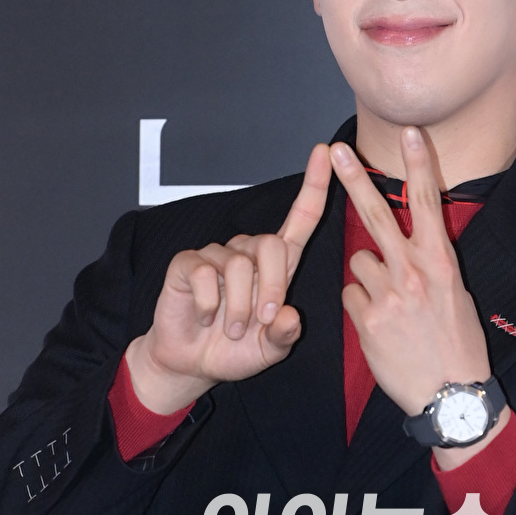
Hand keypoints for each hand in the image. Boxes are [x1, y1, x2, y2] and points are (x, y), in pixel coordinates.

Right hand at [125, 144, 332, 413]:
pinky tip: (205, 318)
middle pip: (271, 245)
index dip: (314, 186)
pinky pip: (206, 275)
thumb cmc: (234, 350)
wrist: (192, 362)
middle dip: (273, 287)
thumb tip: (288, 315)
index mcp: (276, 266)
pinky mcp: (188, 263)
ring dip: (239, 307)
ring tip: (232, 329)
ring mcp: (216, 255)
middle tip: (262, 321)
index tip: (327, 152)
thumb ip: (285, 335)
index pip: (300, 219)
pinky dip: (210, 305)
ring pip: (239, 266)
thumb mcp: (270, 350)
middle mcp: (248, 253)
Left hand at [333, 128, 509, 466]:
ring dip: (367, 278)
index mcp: (442, 262)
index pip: (429, 203)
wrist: (451, 395)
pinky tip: (379, 327)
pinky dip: (360, 307)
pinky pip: (350, 296)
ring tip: (389, 307)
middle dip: (354, 180)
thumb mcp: (458, 296)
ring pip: (358, 263)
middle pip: (376, 215)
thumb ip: (432, 266)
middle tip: (336, 151)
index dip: (419, 164)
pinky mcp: (366, 319)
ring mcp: (387, 294)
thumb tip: (413, 247)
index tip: (410, 132)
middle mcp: (413, 272)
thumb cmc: (460, 347)